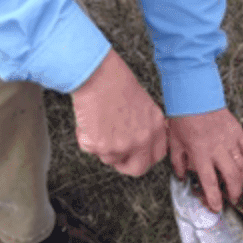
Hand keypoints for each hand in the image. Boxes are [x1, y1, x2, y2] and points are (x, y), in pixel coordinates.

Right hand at [71, 49, 167, 175]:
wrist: (97, 74)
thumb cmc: (116, 80)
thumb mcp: (142, 103)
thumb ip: (143, 125)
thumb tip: (138, 138)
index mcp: (155, 126)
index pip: (157, 155)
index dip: (145, 156)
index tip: (137, 153)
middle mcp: (142, 139)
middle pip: (137, 168)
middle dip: (125, 164)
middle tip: (115, 151)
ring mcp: (121, 145)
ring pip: (109, 158)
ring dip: (102, 145)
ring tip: (98, 120)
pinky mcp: (100, 146)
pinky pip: (90, 148)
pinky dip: (85, 137)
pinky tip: (88, 118)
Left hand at [168, 108, 242, 212]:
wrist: (194, 96)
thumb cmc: (182, 118)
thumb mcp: (175, 143)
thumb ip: (178, 163)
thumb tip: (181, 177)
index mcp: (200, 154)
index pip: (209, 183)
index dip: (214, 198)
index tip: (216, 207)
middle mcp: (217, 150)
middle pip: (231, 177)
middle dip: (234, 192)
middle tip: (233, 199)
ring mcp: (229, 140)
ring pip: (241, 165)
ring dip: (241, 179)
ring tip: (238, 185)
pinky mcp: (236, 131)